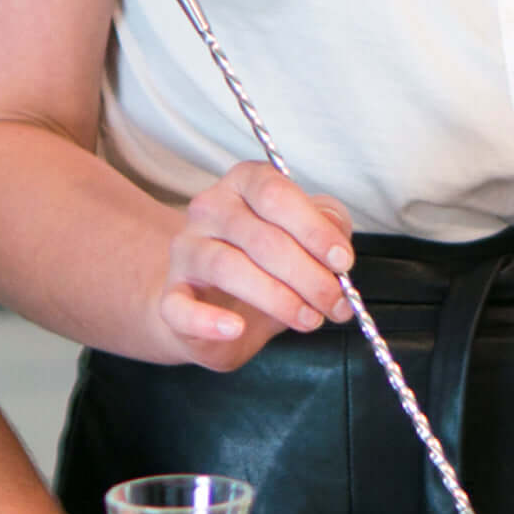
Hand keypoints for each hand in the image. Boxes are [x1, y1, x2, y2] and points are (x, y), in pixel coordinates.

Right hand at [159, 162, 355, 369]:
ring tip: (308, 319)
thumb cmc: (269, 265)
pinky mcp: (170, 296)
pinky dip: (210, 321)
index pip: (277, 194)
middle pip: (261, 237)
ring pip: (229, 268)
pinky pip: (181, 308)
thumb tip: (338, 243)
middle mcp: (210, 209)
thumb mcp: (306, 238)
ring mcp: (186, 251)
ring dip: (279, 299)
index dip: (314, 230)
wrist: (218, 305)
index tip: (343, 262)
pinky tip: (236, 328)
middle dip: (308, 276)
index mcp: (245, 184)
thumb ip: (328, 228)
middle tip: (335, 303)